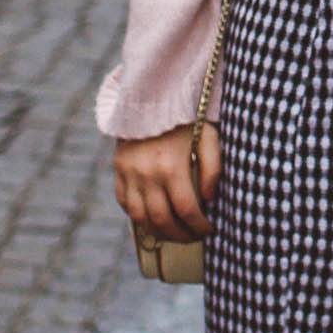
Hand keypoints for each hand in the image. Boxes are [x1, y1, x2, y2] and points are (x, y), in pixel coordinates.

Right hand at [113, 123, 220, 242]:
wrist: (152, 95)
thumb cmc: (186, 117)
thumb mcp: (208, 136)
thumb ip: (214, 169)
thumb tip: (209, 199)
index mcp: (172, 167)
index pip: (187, 210)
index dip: (199, 226)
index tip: (209, 230)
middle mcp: (147, 174)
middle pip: (162, 220)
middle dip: (180, 235)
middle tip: (194, 236)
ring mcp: (129, 173)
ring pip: (140, 217)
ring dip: (158, 231)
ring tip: (174, 233)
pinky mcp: (118, 169)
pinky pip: (124, 202)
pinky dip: (138, 216)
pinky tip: (153, 218)